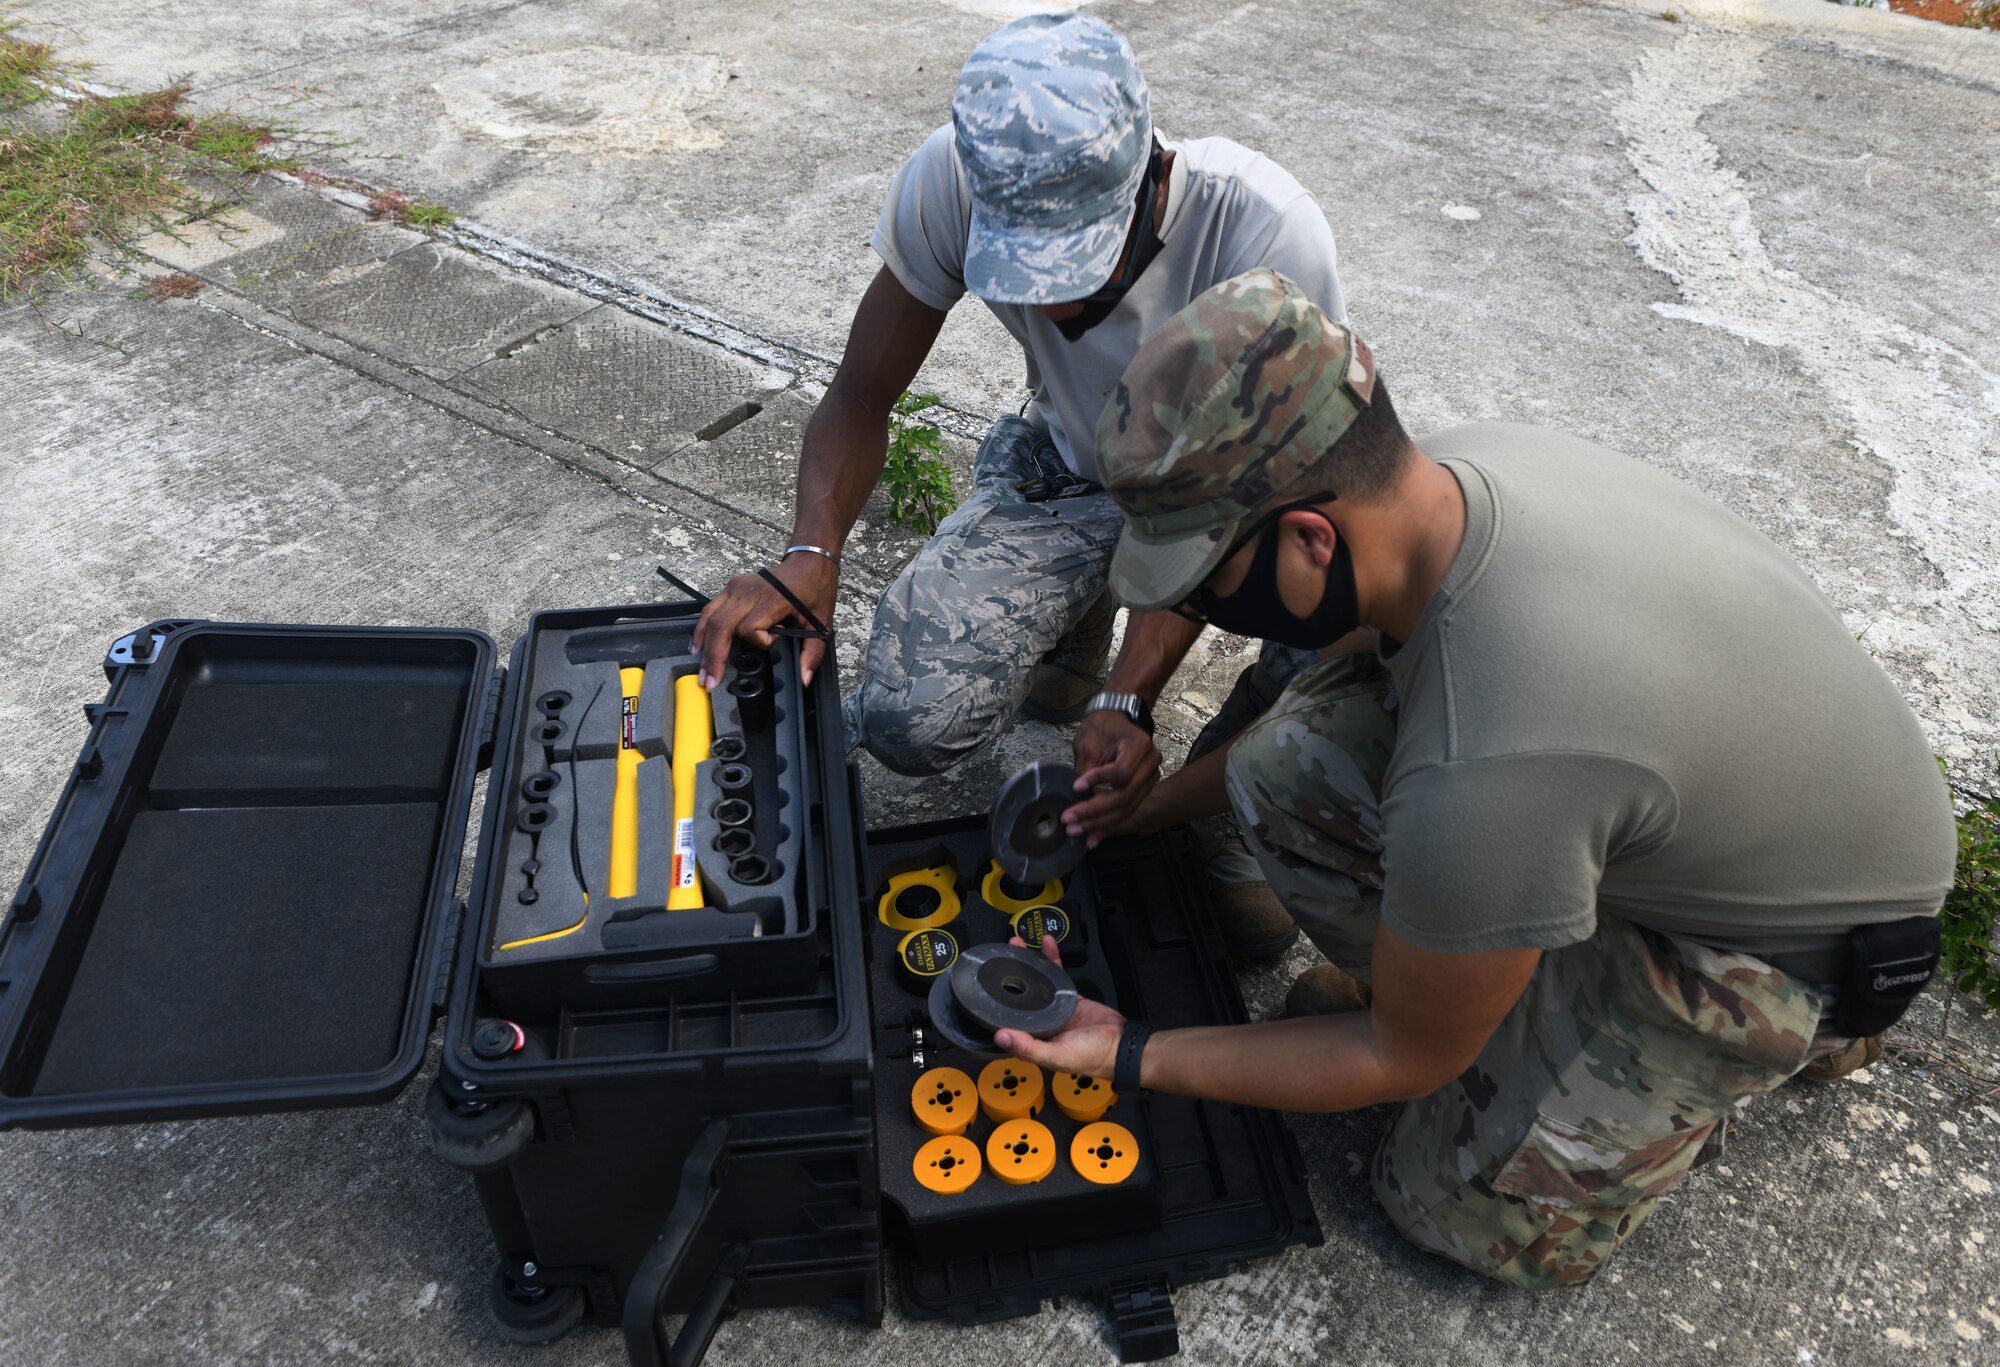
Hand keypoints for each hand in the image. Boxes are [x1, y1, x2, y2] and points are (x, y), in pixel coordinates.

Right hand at [691, 553, 837, 688]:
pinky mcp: (732, 586)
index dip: (762, 641)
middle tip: (709, 681)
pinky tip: (699, 644)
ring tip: (702, 667)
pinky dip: (703, 628)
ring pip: (710, 617)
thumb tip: (804, 679)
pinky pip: (711, 609)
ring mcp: (737, 587)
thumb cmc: (815, 588)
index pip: (750, 628)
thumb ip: (812, 653)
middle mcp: (748, 591)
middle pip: (721, 626)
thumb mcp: (821, 621)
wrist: (809, 562)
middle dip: (713, 656)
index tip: (778, 638)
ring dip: (703, 644)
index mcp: (771, 599)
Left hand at [992, 934, 1126, 1078]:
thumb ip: (1029, 1048)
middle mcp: (1041, 1024)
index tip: (986, 985)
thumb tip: (1000, 1036)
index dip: (995, 1004)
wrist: (1122, 1044)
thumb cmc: (1091, 1057)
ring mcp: (1055, 1009)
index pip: (1007, 1021)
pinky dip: (1052, 959)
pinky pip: (1057, 975)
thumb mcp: (1057, 1056)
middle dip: (1009, 976)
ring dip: (1028, 963)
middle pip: (1019, 996)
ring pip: (1036, 982)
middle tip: (1002, 956)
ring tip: (1018, 945)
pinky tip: (1047, 945)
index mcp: (1033, 1041)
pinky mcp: (1069, 997)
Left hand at [1062, 709, 1161, 844]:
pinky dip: (1109, 825)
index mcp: (1140, 745)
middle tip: (1069, 819)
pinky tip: (1093, 837)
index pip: (1121, 772)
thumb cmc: (1103, 725)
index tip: (1076, 786)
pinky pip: (1127, 811)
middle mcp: (1150, 763)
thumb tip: (1078, 794)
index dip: (1098, 782)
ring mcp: (1150, 778)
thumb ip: (1086, 766)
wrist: (1117, 720)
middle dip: (1095, 811)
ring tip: (1078, 832)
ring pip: (1127, 808)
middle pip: (1125, 796)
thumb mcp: (1089, 739)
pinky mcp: (1143, 789)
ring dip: (1101, 824)